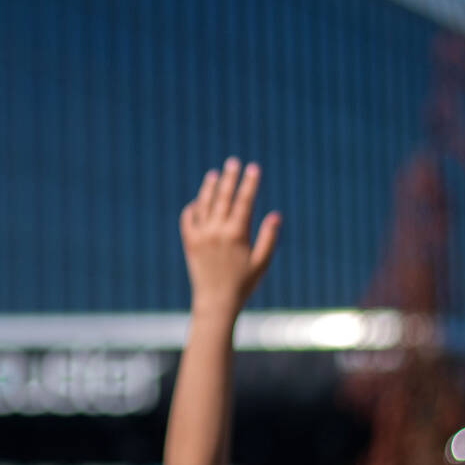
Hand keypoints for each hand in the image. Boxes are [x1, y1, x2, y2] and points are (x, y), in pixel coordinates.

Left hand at [180, 158, 280, 315]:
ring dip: (209, 188)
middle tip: (233, 162)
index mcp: (236, 234)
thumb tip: (276, 215)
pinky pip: (188, 219)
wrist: (215, 302)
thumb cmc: (244, 284)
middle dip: (230, 178)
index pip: (244, 201)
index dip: (250, 183)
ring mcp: (200, 236)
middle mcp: (216, 231)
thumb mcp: (262, 262)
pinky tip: (199, 201)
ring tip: (214, 174)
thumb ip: (269, 238)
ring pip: (204, 204)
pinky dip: (193, 207)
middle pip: (223, 197)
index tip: (254, 168)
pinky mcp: (189, 243)